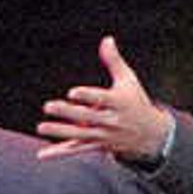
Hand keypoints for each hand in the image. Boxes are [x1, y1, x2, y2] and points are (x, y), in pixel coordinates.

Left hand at [38, 34, 170, 161]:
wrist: (150, 135)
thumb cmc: (135, 101)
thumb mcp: (129, 80)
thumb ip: (114, 61)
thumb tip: (107, 39)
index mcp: (118, 103)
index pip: (101, 99)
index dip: (87, 96)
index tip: (72, 92)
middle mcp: (111, 120)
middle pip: (87, 117)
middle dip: (68, 113)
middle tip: (48, 106)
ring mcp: (103, 136)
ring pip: (79, 135)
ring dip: (60, 132)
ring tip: (41, 127)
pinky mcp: (97, 146)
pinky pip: (76, 150)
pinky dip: (60, 153)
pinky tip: (42, 154)